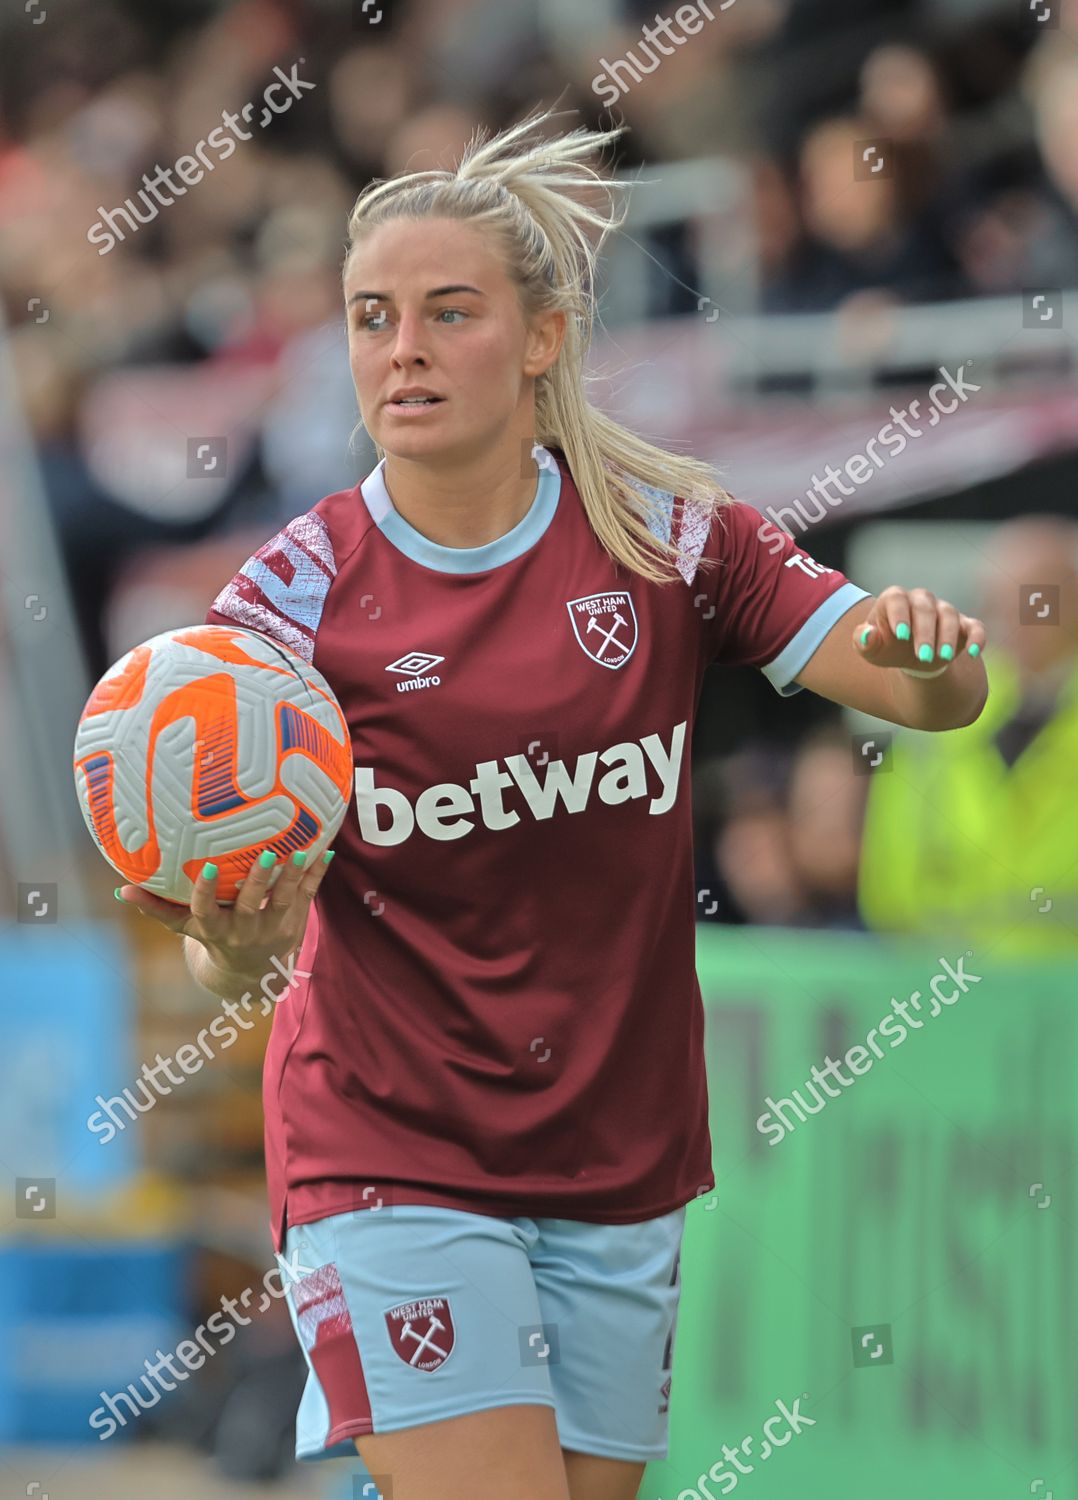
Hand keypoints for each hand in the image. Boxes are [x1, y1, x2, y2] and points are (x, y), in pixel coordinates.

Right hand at [116, 848, 334, 979]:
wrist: (253, 972)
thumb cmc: (214, 937)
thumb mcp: (187, 928)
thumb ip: (157, 908)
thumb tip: (123, 890)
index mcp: (216, 928)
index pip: (208, 910)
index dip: (208, 891)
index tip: (210, 867)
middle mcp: (245, 929)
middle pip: (252, 905)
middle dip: (257, 882)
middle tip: (265, 854)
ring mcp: (274, 926)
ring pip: (286, 900)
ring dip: (293, 876)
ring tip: (300, 851)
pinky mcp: (296, 920)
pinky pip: (309, 895)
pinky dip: (317, 874)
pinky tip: (325, 850)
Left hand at [853, 586, 985, 670]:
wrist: (910, 657)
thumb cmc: (887, 648)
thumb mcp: (871, 650)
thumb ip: (864, 642)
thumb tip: (867, 634)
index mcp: (894, 600)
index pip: (896, 599)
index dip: (899, 615)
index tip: (901, 635)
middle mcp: (920, 600)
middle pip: (924, 608)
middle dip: (925, 632)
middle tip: (922, 656)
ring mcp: (943, 610)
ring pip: (948, 614)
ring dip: (946, 636)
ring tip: (941, 657)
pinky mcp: (963, 625)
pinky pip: (975, 626)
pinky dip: (977, 637)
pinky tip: (973, 652)